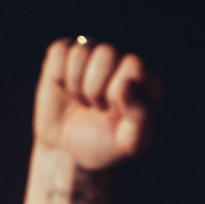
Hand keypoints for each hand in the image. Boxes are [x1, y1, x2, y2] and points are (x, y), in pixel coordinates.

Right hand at [33, 39, 158, 170]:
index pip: (133, 64)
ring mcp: (92, 53)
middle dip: (95, 89)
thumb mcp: (129, 144)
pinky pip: (59, 51)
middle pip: (106, 53)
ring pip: (81, 51)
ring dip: (75, 85)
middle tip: (97, 107)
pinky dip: (58, 75)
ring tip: (82, 100)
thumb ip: (140, 118)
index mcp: (146, 76)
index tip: (115, 112)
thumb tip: (127, 85)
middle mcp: (121, 58)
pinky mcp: (65, 54)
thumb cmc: (104, 145)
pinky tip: (64, 89)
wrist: (68, 152)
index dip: (118, 93)